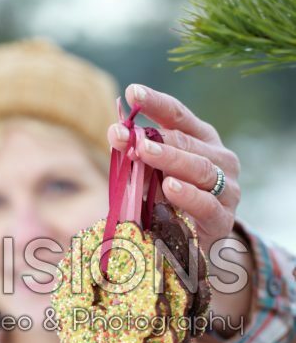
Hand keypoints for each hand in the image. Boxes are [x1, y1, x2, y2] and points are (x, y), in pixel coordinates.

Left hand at [107, 84, 253, 341]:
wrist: (197, 249)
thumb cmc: (170, 207)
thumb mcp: (152, 178)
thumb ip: (139, 158)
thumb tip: (115, 131)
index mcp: (201, 141)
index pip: (178, 116)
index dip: (156, 103)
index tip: (132, 93)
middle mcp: (219, 159)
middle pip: (187, 141)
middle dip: (155, 137)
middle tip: (128, 135)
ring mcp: (227, 188)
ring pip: (200, 168)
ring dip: (170, 159)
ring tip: (145, 153)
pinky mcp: (224, 218)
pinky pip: (206, 203)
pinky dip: (188, 194)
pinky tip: (169, 187)